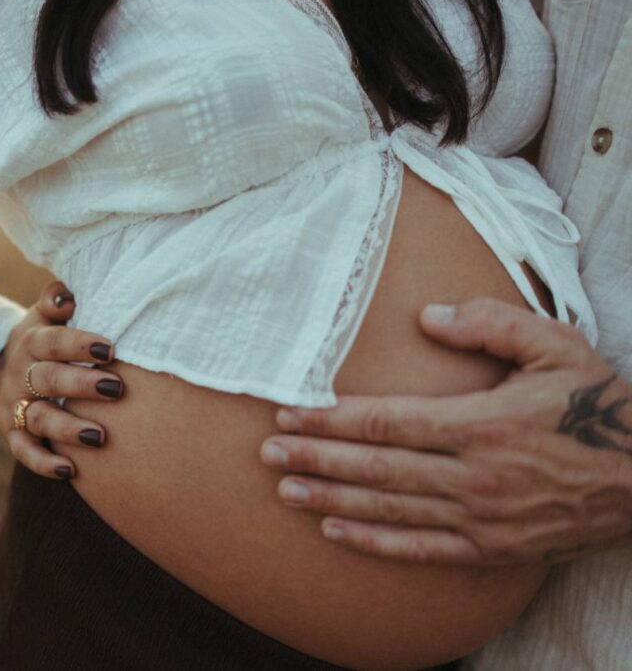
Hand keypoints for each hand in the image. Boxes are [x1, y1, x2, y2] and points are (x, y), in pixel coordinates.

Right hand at [0, 281, 122, 479]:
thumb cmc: (40, 340)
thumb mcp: (41, 316)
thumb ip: (55, 301)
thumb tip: (67, 296)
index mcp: (31, 343)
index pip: (54, 342)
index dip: (79, 345)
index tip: (109, 350)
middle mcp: (20, 375)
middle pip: (49, 380)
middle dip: (82, 385)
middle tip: (116, 389)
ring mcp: (15, 407)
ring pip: (40, 418)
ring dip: (69, 428)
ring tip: (101, 437)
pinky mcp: (13, 434)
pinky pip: (25, 451)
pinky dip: (44, 462)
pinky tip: (70, 471)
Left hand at [260, 298, 631, 564]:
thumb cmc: (597, 405)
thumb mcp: (556, 346)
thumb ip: (490, 324)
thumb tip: (426, 315)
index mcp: (482, 423)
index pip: (386, 422)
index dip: (331, 419)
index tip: (288, 414)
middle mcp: (474, 475)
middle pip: (375, 467)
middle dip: (315, 459)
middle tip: (266, 454)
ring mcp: (481, 517)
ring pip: (389, 509)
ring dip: (331, 500)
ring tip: (285, 491)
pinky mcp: (491, 548)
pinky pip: (421, 549)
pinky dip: (375, 542)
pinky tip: (335, 532)